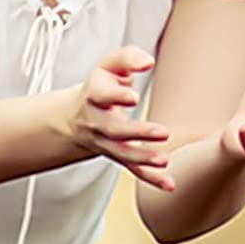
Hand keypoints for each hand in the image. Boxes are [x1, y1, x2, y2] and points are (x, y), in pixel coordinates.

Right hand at [62, 46, 175, 191]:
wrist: (74, 118)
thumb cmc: (102, 84)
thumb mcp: (109, 65)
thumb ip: (127, 58)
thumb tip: (148, 62)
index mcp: (93, 95)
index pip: (101, 94)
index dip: (116, 95)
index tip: (134, 96)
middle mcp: (96, 121)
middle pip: (113, 129)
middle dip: (137, 132)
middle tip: (163, 132)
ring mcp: (105, 142)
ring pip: (122, 153)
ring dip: (144, 157)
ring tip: (165, 160)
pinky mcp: (117, 155)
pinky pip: (132, 169)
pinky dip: (150, 178)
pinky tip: (170, 184)